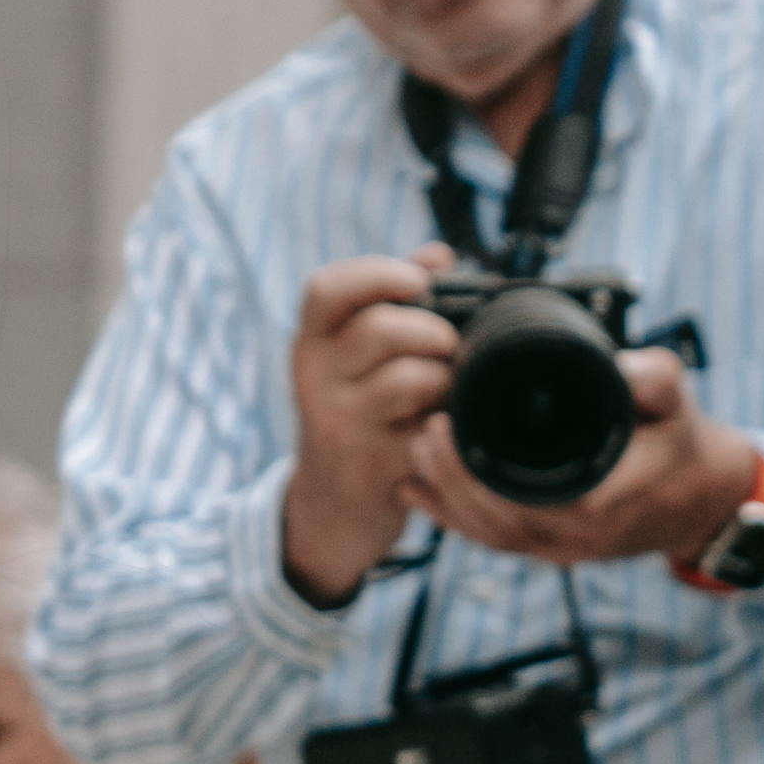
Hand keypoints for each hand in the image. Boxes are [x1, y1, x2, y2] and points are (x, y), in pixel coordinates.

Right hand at [281, 246, 463, 607]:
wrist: (330, 509)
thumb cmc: (358, 417)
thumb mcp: (356, 360)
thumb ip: (393, 303)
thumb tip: (438, 254)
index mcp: (311, 344)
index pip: (326, 290)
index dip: (377, 274)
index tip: (419, 280)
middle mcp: (314, 380)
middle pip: (381, 329)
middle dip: (434, 332)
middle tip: (453, 348)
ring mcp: (339, 426)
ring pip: (408, 379)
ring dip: (447, 380)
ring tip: (452, 391)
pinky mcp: (369, 468)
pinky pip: (426, 433)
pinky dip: (450, 425)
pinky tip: (449, 429)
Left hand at [417, 346, 763, 571]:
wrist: (703, 496)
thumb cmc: (684, 442)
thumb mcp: (679, 401)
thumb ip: (655, 379)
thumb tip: (625, 366)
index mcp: (607, 499)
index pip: (530, 496)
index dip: (480, 469)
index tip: (449, 423)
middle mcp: (581, 535)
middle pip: (499, 521)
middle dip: (453, 482)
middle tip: (423, 433)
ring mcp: (566, 550)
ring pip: (492, 537)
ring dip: (448, 502)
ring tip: (415, 457)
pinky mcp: (554, 549)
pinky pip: (497, 542)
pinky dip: (455, 519)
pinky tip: (421, 492)